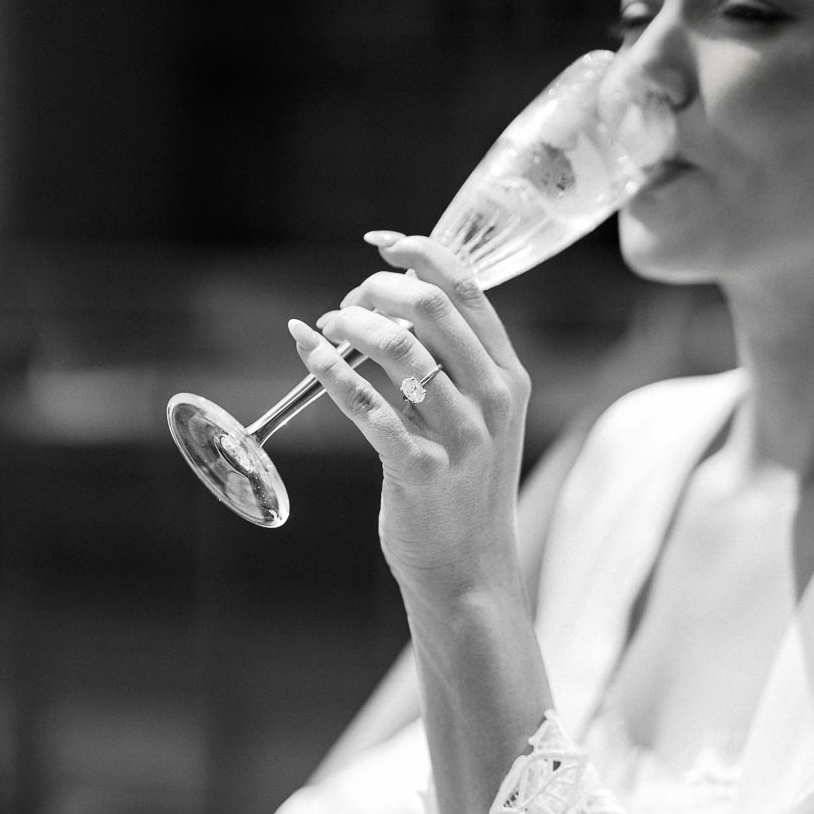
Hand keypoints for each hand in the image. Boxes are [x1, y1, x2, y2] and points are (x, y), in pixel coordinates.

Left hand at [288, 234, 530, 593]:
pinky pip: (365, 402)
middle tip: (346, 305)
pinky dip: (327, 366)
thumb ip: (453, 367)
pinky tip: (306, 348)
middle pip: (430, 307)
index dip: (420, 253)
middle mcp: (491, 399)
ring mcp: (460, 436)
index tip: (381, 245)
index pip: (468, 288)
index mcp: (508, 376)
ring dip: (348, 325)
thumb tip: (398, 309)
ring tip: (325, 330)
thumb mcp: (477, 421)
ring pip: (397, 347)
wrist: (467, 569)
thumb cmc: (462, 490)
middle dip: (376, 290)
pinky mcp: (419, 468)